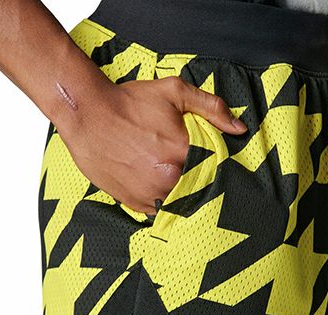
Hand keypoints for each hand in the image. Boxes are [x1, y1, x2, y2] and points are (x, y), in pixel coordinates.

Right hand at [57, 76, 247, 215]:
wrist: (87, 115)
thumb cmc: (129, 102)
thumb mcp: (174, 92)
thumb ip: (211, 108)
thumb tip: (240, 128)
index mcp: (183, 153)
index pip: (215, 168)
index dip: (214, 164)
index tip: (205, 158)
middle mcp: (169, 179)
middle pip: (197, 187)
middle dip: (196, 178)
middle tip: (181, 163)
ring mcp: (150, 194)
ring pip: (178, 201)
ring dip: (179, 191)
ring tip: (166, 172)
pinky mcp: (133, 203)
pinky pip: (158, 209)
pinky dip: (161, 199)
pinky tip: (154, 182)